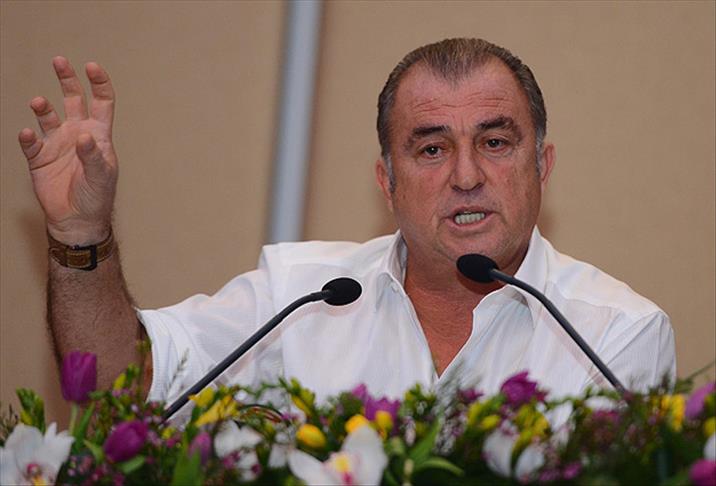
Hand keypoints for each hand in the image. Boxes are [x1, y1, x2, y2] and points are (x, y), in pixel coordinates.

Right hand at [19, 57, 117, 244]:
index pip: (102, 102)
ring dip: (43, 108)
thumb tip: (85, 137)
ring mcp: (57, 143)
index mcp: (99, 134)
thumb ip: (94, 157)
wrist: (78, 219)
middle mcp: (77, 133)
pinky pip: (31, 142)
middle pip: (73, 99)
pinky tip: (28, 134)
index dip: (98, 83)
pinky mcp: (40, 157)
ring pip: (48, 116)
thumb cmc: (97, 197)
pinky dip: (28, 137)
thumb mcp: (102, 177)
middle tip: (59, 61)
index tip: (91, 67)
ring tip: (39, 102)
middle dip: (67, 79)